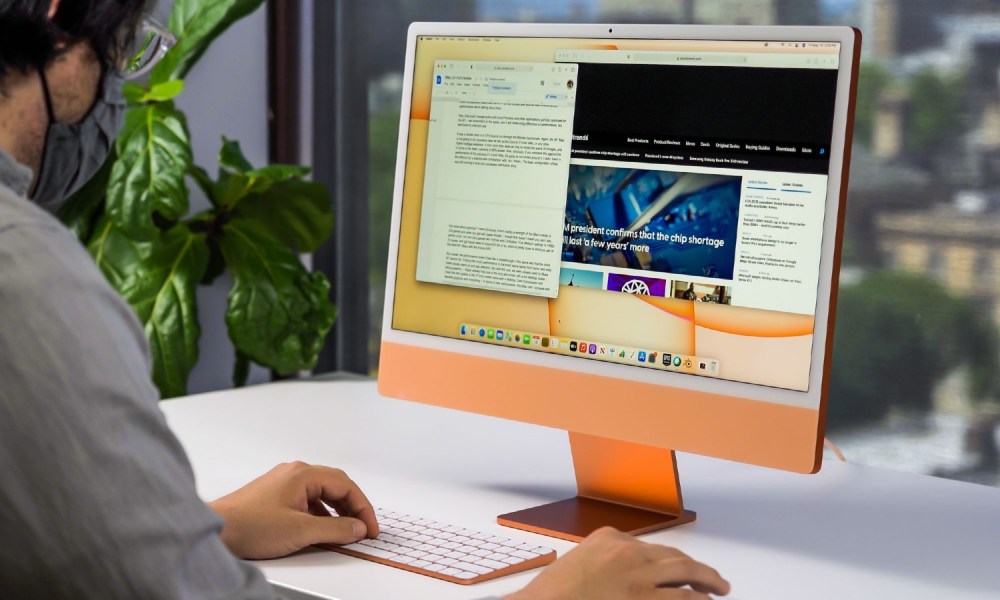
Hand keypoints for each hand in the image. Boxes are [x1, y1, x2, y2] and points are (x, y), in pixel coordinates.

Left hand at [208, 461, 378, 558]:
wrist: (215, 531)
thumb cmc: (249, 526)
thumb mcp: (300, 531)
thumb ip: (335, 529)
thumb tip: (357, 528)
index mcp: (303, 474)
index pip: (346, 485)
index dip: (363, 507)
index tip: (370, 527)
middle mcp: (294, 473)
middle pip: (335, 486)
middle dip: (352, 508)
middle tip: (362, 529)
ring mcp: (283, 483)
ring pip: (321, 494)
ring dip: (336, 512)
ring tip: (344, 532)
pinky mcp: (275, 495)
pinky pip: (307, 500)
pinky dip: (320, 514)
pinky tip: (320, 530)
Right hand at [507, 527, 729, 599]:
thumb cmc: (553, 594)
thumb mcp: (580, 564)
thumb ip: (604, 561)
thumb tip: (621, 576)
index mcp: (609, 538)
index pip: (651, 547)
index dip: (672, 561)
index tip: (680, 570)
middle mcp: (627, 552)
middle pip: (674, 557)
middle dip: (698, 568)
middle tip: (714, 580)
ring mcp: (636, 577)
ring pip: (685, 573)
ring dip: (708, 581)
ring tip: (720, 589)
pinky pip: (681, 599)